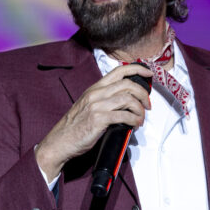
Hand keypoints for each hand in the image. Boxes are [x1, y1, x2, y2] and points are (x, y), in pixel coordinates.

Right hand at [35, 63, 152, 180]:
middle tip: (148, 105)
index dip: (137, 69)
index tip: (149, 74)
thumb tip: (126, 100)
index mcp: (95, 88)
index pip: (119, 71)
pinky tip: (135, 125)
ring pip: (128, 99)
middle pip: (128, 85)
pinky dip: (134, 120)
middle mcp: (96, 93)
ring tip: (141, 118)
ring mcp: (97, 106)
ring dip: (140, 109)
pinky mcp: (98, 119)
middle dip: (143, 94)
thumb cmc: (75, 125)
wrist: (60, 140)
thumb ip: (104, 99)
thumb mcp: (88, 105)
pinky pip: (124, 116)